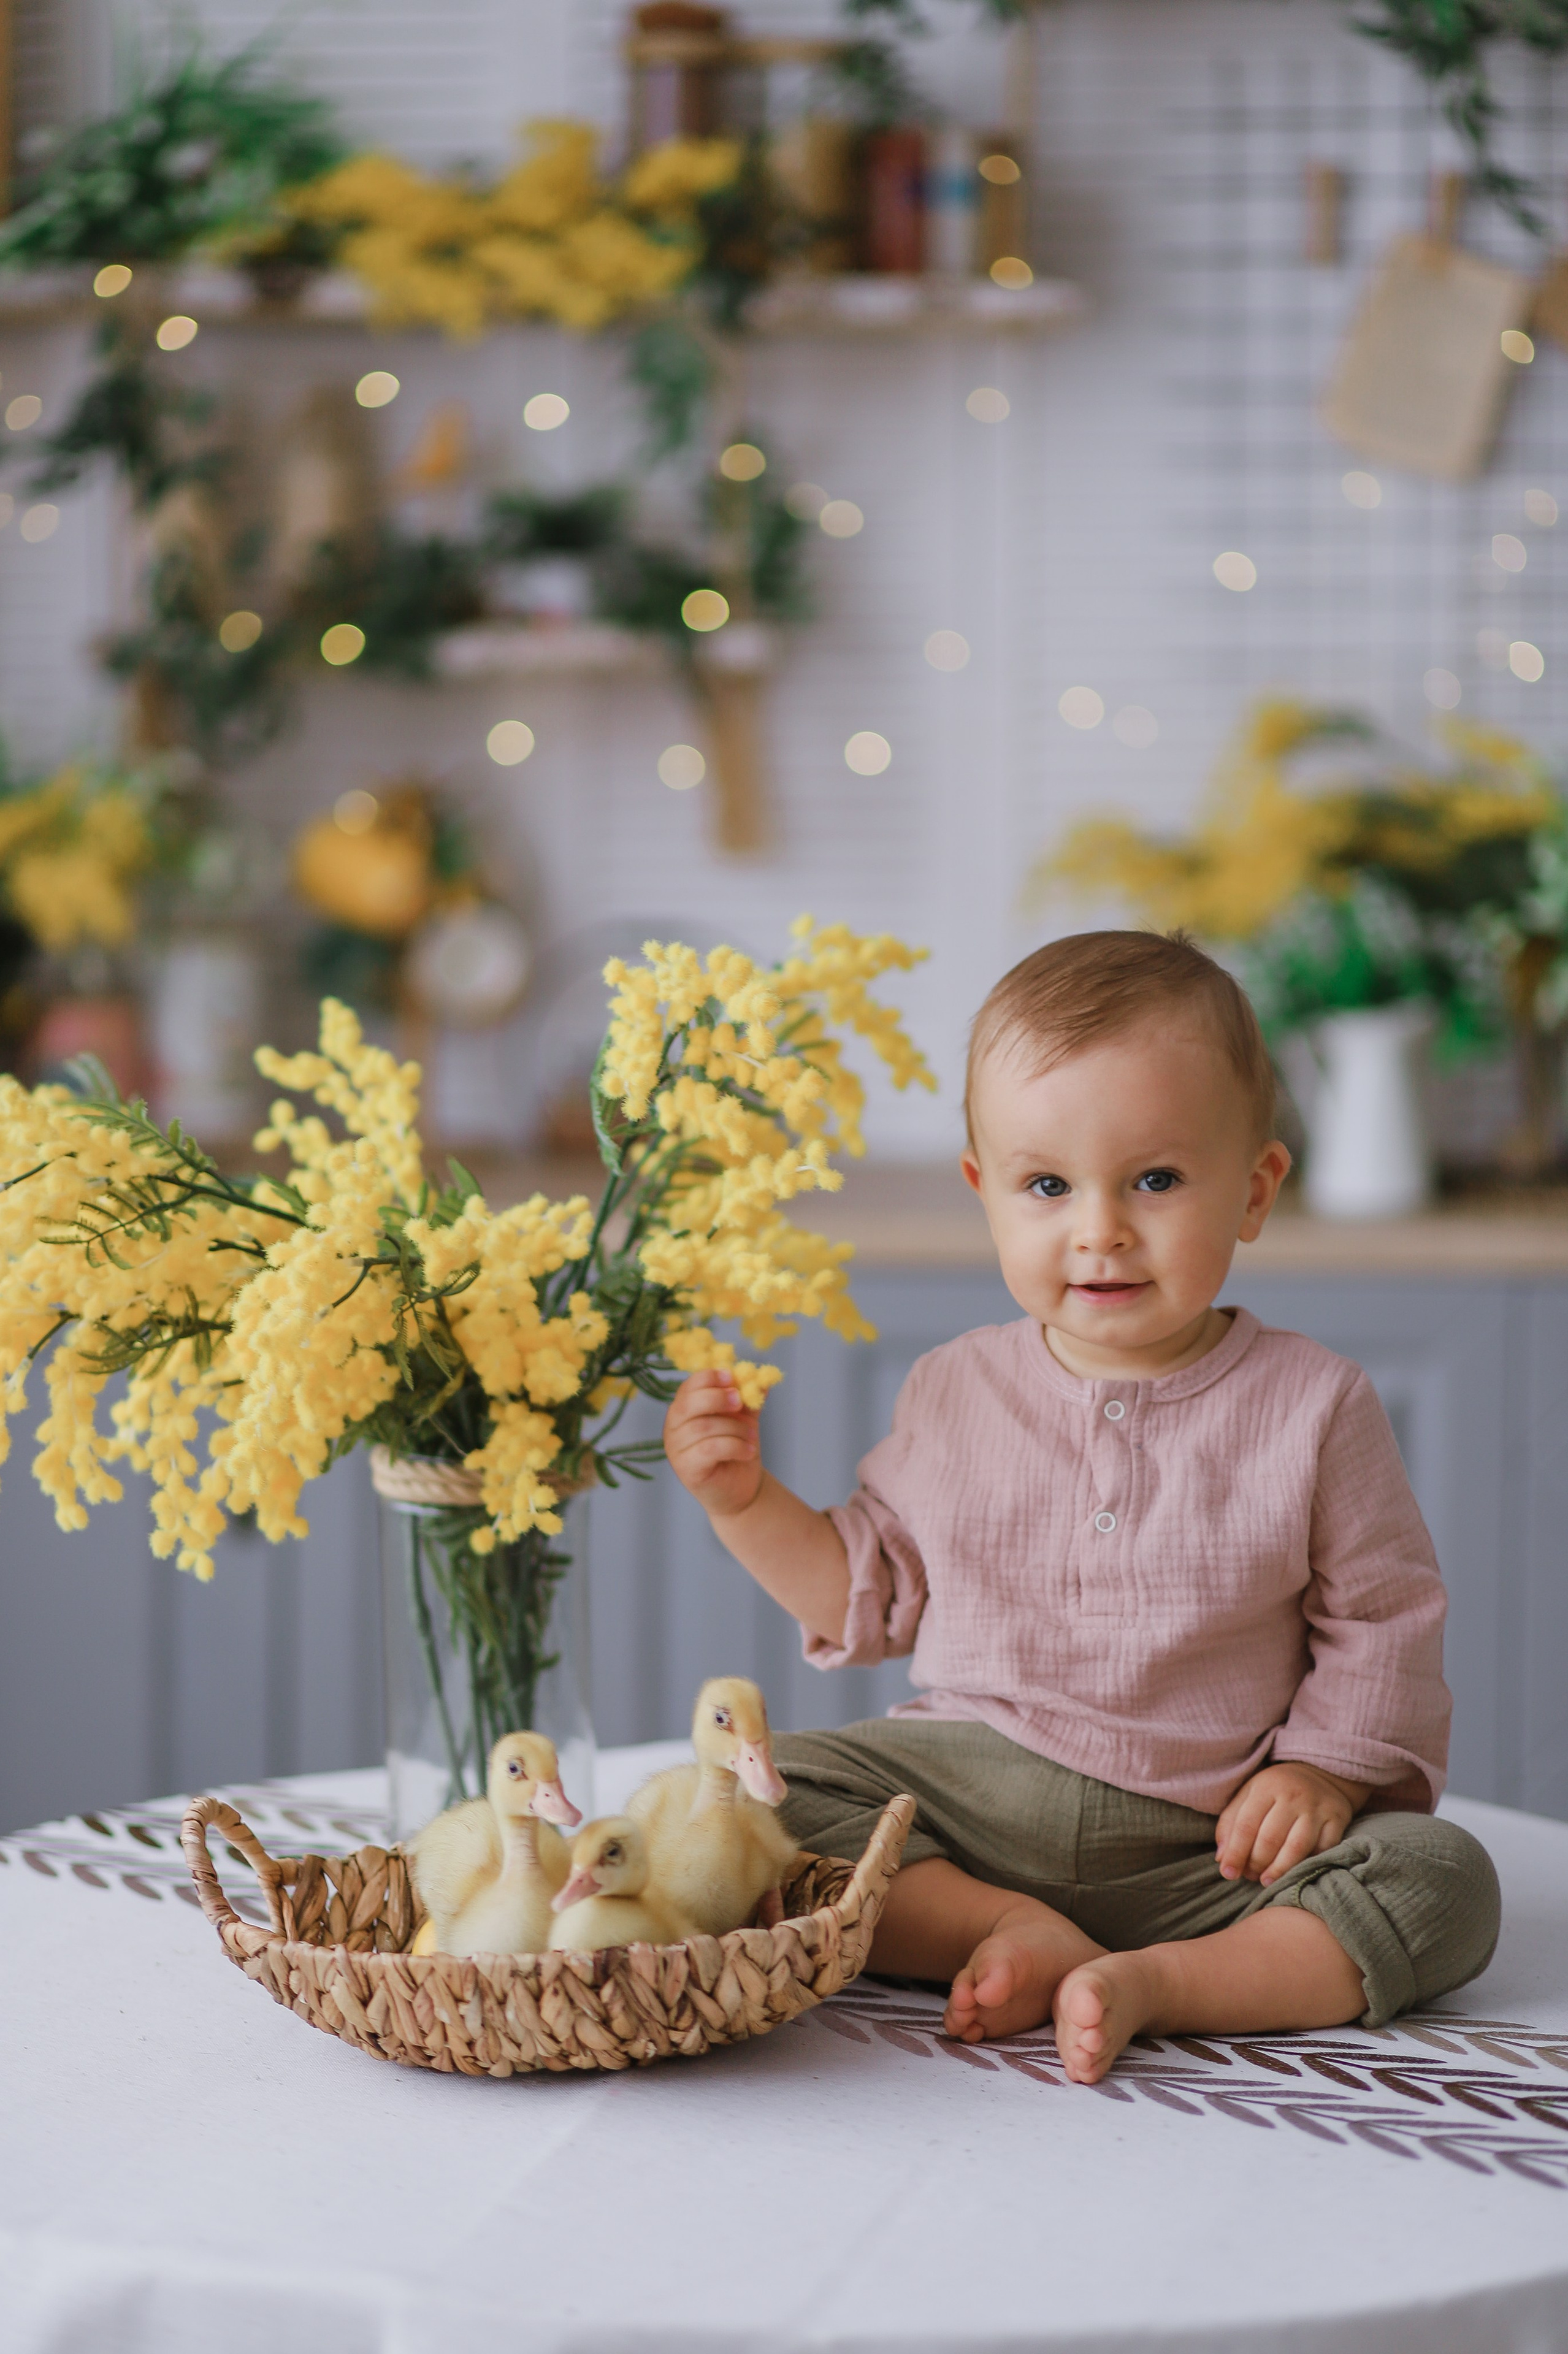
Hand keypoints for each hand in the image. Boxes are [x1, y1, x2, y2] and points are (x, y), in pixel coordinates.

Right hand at [663, 1370, 763, 1520]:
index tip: (731, 1377)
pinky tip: (749, 1451)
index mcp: (683, 1410)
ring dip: (734, 1428)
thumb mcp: (744, 1419)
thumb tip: (763, 1378)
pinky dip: (734, 1446)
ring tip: (752, 1436)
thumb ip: (749, 1399)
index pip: (688, 1387)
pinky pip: (710, 1449)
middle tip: (740, 1401)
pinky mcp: (686, 1470)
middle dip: (717, 1398)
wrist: (742, 1490)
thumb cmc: (738, 1450)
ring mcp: (676, 1450)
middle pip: (689, 1404)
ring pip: (704, 1428)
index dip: (709, 1378)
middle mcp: (673, 1428)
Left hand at [1214, 1762, 1369, 1886]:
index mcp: (1265, 1787)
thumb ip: (1231, 1823)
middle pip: (1270, 1839)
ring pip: (1297, 1847)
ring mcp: (1317, 1808)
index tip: (1228, 1873)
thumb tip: (1222, 1858)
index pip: (1246, 1824)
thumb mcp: (1249, 1795)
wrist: (1319, 1773)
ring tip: (1267, 1880)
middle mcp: (1292, 1796)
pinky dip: (1308, 1865)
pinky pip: (1323, 1850)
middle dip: (1257, 1863)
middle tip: (1251, 1876)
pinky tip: (1296, 1872)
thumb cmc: (1276, 1790)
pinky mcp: (1337, 1819)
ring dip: (1280, 1870)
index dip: (1235, 1852)